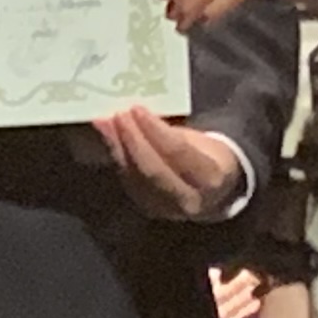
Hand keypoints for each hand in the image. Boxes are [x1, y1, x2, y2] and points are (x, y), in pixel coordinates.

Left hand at [93, 106, 244, 220]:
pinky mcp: (148, 208)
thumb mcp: (202, 141)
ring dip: (117, 147)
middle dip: (132, 140)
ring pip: (136, 177)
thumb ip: (173, 132)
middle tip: (118, 115)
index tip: (137, 108)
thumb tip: (140, 112)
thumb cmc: (208, 157)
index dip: (154, 130)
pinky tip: (107, 137)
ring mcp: (166, 208)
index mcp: (210, 177)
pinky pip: (128, 180)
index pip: (177, 151)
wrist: (213, 194)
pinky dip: (116, 157)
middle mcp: (189, 199)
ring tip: (104, 123)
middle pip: (153, 169)